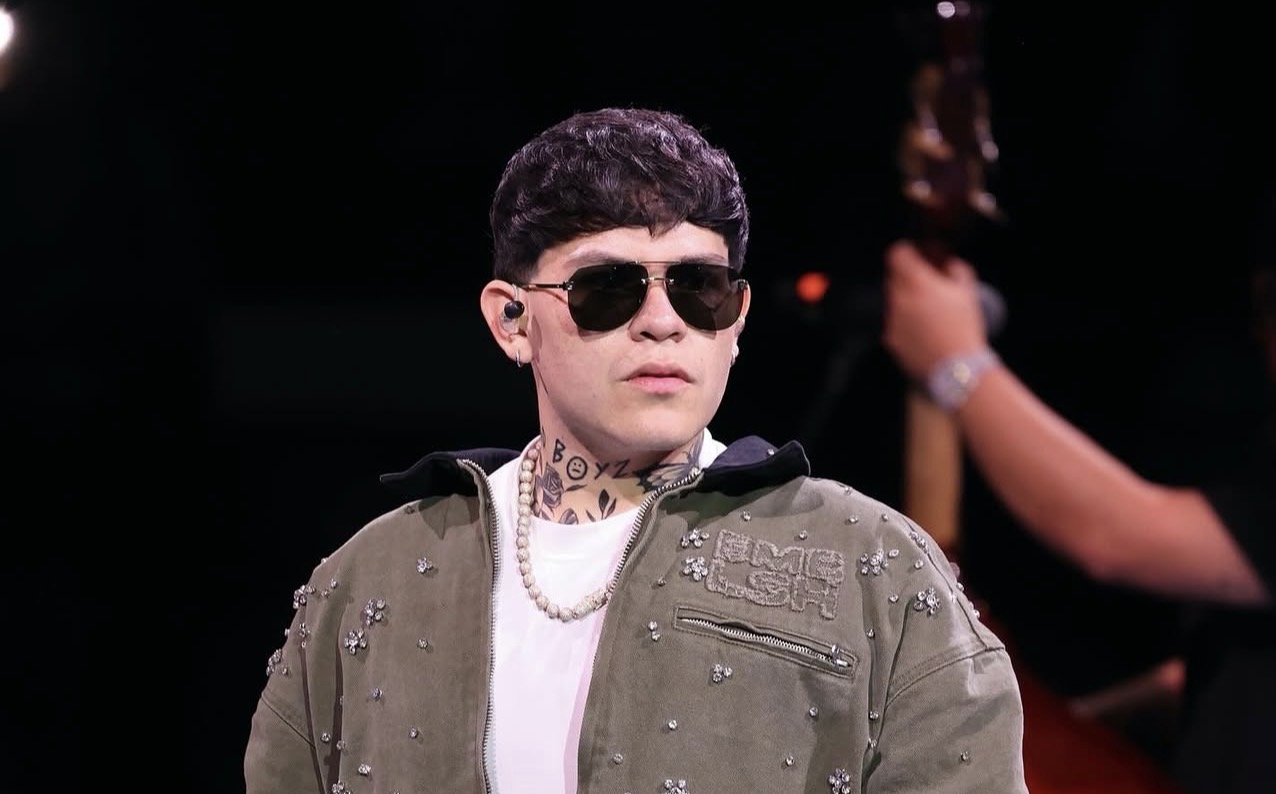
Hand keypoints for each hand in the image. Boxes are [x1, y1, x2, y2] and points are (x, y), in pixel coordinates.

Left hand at [882, 239, 989, 380]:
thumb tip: (949, 263)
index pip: (897, 254)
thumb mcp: (968, 293)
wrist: (955, 368)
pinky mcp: (889, 339)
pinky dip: (904, 323)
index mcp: (917, 283)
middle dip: (908, 278)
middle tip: (927, 286)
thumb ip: (957, 270)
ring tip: (929, 314)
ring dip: (906, 301)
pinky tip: (923, 332)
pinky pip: (893, 323)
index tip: (917, 256)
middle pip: (894, 277)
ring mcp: (891, 320)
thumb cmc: (964, 328)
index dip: (907, 252)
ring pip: (893, 301)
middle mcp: (898, 299)